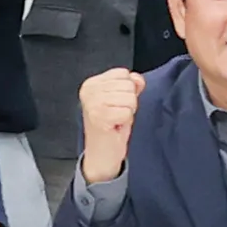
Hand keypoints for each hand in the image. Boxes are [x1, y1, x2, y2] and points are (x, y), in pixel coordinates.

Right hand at [75, 67, 142, 183]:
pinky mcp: (99, 116)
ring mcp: (93, 103)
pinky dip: (126, 121)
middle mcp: (89, 90)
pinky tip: (115, 126)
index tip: (116, 104)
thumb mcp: (122, 100)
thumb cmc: (111, 127)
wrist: (101, 154)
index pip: (123, 73)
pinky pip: (128, 112)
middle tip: (116, 114)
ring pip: (130, 98)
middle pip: (128, 85)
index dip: (127, 90)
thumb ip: (131, 85)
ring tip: (116, 119)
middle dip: (128, 102)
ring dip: (128, 112)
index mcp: (91, 83)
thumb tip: (137, 78)